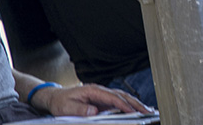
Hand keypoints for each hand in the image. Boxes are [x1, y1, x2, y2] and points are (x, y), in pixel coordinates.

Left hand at [33, 83, 151, 116]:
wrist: (55, 97)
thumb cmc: (61, 102)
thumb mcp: (66, 107)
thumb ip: (80, 109)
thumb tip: (95, 111)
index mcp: (92, 90)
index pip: (112, 98)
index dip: (123, 105)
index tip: (133, 112)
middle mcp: (99, 90)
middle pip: (121, 96)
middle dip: (135, 103)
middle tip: (147, 112)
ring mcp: (102, 94)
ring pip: (122, 97)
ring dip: (135, 103)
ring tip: (146, 111)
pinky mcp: (102, 99)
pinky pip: (118, 101)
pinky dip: (129, 104)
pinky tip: (135, 109)